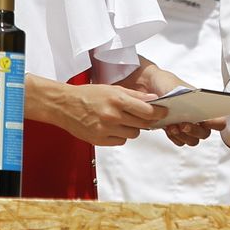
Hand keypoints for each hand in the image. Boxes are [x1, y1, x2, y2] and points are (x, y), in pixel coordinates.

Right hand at [48, 81, 167, 145]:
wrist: (65, 106)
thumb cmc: (88, 94)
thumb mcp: (112, 88)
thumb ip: (134, 95)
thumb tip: (153, 99)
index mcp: (117, 100)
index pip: (147, 111)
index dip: (158, 112)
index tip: (163, 112)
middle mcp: (113, 116)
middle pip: (142, 123)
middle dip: (147, 120)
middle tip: (145, 116)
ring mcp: (106, 130)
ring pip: (133, 134)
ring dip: (133, 127)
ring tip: (123, 120)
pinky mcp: (100, 140)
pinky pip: (121, 141)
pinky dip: (121, 135)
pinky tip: (113, 127)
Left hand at [121, 58, 218, 145]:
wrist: (149, 85)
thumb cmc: (166, 83)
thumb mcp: (175, 87)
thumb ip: (182, 96)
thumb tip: (186, 106)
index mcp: (204, 105)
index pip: (219, 120)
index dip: (216, 123)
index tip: (205, 120)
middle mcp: (198, 117)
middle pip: (205, 133)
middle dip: (195, 131)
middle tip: (184, 124)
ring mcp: (187, 125)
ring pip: (193, 140)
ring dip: (184, 136)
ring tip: (173, 127)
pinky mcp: (176, 131)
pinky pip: (180, 142)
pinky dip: (175, 137)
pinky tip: (168, 128)